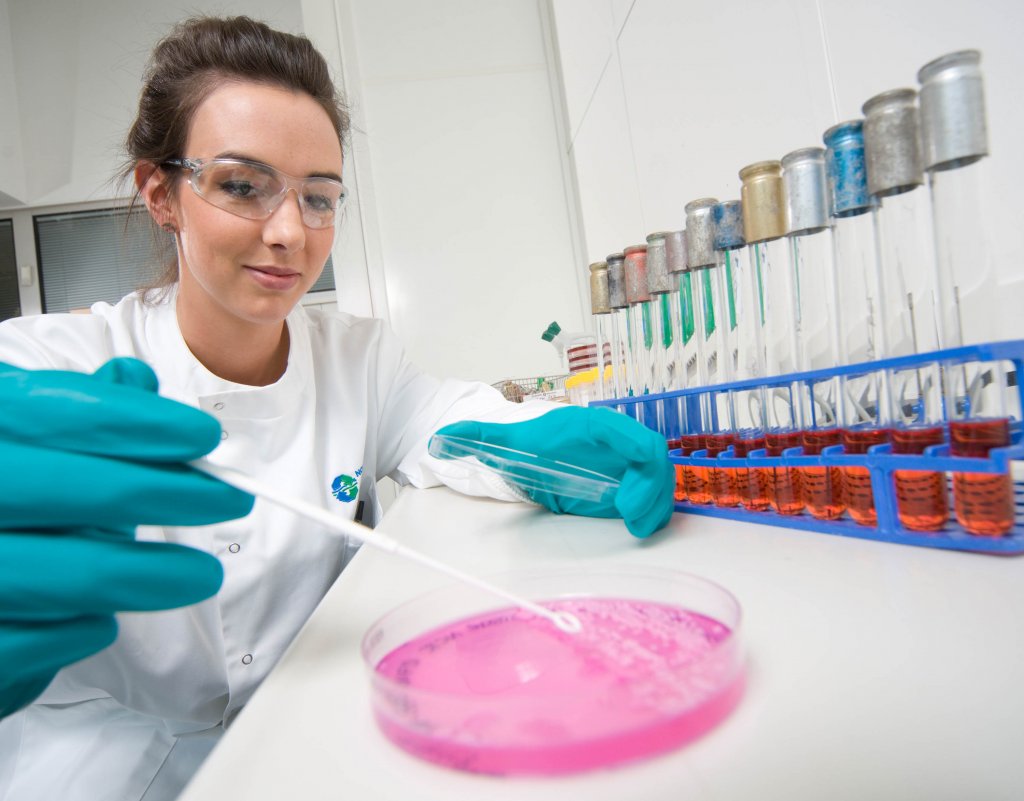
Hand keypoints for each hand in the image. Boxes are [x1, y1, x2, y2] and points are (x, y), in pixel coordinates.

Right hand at [0, 358, 253, 717]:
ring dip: (136, 573)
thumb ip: (82, 418)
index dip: (131, 421)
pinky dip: (75, 632)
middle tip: (228, 500)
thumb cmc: (9, 521)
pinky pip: (21, 642)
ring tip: (200, 574)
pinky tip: (102, 621)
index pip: (46, 411)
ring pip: (42, 571)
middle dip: (154, 493)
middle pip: (52, 487)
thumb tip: (134, 379)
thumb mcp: (35, 453)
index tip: (203, 436)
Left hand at [433, 406, 674, 537]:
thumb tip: (438, 439)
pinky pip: (658, 496)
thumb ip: (475, 440)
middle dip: (650, 481)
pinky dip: (656, 512)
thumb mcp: (503, 445)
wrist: (540, 455)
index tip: (641, 460)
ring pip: (660, 476)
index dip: (633, 441)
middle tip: (630, 513)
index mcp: (587, 426)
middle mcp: (615, 442)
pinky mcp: (634, 486)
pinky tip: (640, 529)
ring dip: (657, 501)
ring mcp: (628, 464)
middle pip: (650, 452)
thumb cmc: (528, 446)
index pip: (617, 426)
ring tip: (637, 528)